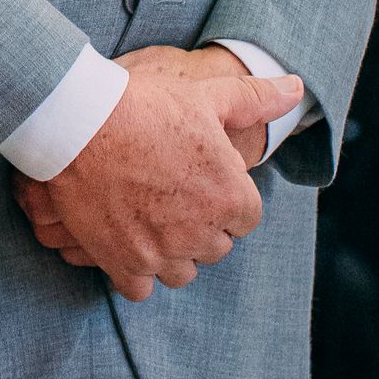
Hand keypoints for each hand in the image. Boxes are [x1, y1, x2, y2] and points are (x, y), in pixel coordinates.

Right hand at [13, 57, 303, 301]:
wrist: (80, 122)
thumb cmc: (147, 105)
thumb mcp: (208, 95)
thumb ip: (257, 98)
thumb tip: (298, 88)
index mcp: (231, 197)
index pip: (247, 218)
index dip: (226, 198)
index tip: (201, 180)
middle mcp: (202, 232)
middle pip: (216, 247)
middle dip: (201, 226)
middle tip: (172, 195)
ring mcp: (162, 253)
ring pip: (183, 273)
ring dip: (173, 253)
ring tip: (150, 220)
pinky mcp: (124, 263)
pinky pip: (141, 289)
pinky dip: (137, 273)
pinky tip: (126, 244)